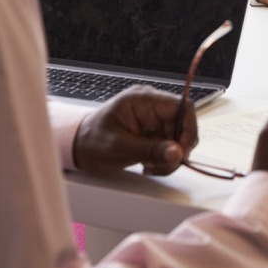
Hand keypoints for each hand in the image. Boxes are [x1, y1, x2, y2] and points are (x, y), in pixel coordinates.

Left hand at [73, 85, 198, 175]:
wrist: (79, 146)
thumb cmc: (92, 141)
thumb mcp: (119, 147)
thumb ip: (150, 150)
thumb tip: (177, 153)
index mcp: (143, 100)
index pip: (181, 106)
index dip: (189, 128)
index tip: (182, 151)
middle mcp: (152, 107)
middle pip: (184, 125)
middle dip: (177, 149)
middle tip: (164, 165)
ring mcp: (154, 120)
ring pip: (180, 138)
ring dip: (171, 157)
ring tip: (151, 167)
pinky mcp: (154, 133)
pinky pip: (171, 146)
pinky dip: (165, 160)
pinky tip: (149, 165)